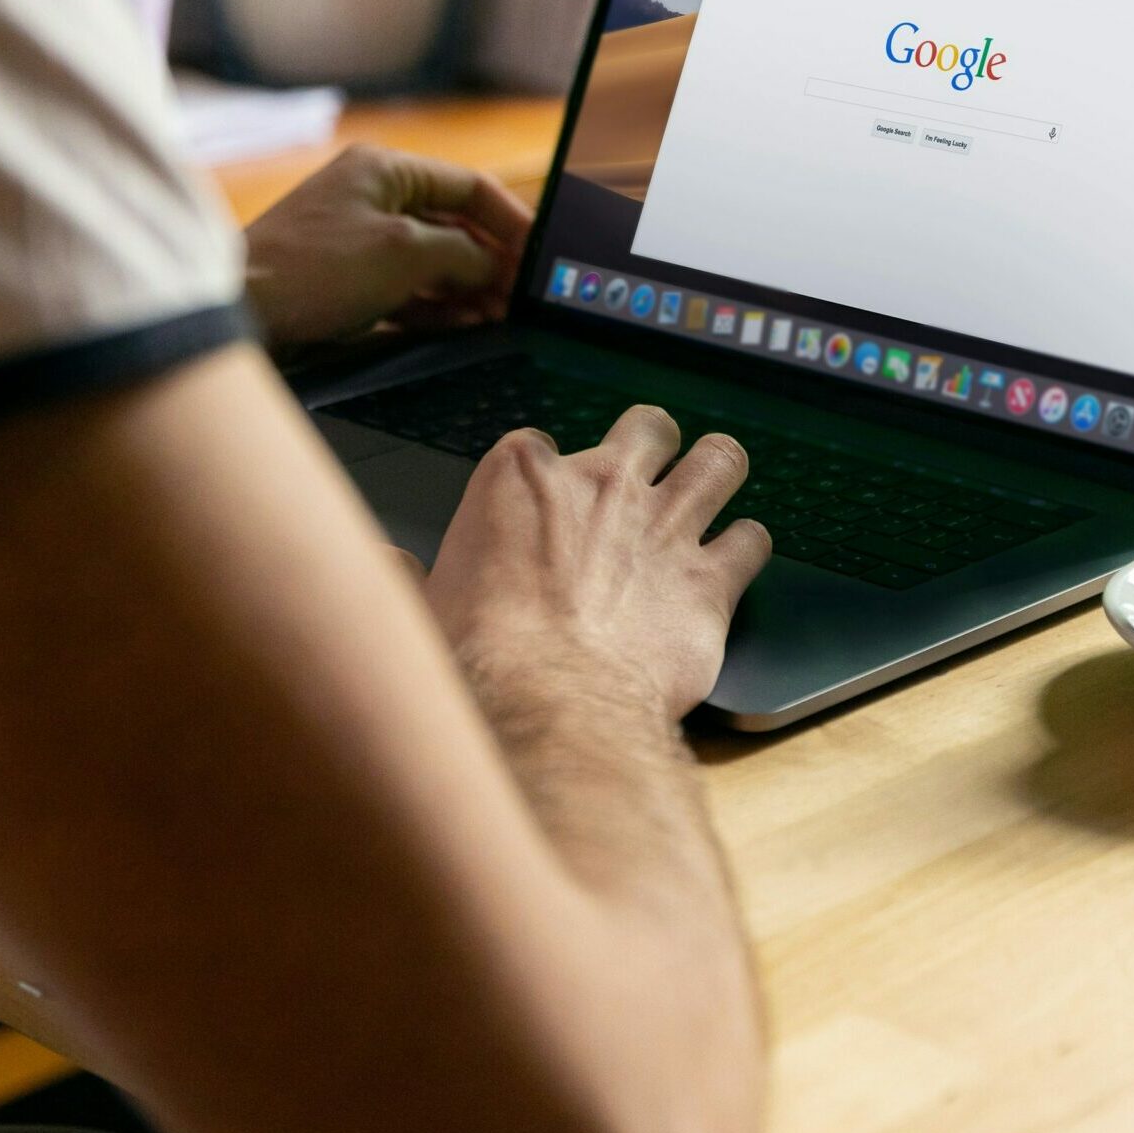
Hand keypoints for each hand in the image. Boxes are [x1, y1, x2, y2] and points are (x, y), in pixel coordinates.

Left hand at [243, 145, 532, 347]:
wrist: (240, 311)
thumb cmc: (314, 268)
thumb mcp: (405, 253)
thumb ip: (463, 255)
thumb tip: (496, 267)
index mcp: (386, 170)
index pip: (470, 187)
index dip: (512, 220)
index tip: (538, 255)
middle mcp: (374, 197)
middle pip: (455, 226)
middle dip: (492, 262)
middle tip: (523, 297)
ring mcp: (361, 240)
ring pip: (434, 261)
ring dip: (469, 288)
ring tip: (501, 316)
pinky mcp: (349, 280)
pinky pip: (409, 289)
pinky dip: (439, 306)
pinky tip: (466, 325)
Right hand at [424, 407, 771, 721]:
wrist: (548, 705)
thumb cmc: (478, 659)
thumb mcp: (418, 606)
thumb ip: (404, 574)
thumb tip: (381, 564)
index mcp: (522, 477)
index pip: (540, 444)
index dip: (547, 476)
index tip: (545, 507)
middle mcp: (603, 484)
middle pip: (647, 427)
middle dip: (652, 445)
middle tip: (647, 475)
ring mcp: (665, 525)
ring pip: (719, 460)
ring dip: (718, 471)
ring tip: (714, 487)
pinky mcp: (711, 580)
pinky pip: (752, 539)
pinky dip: (746, 548)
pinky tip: (735, 562)